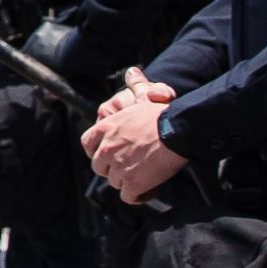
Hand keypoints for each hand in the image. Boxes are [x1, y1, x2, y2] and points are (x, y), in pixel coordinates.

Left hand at [83, 70, 186, 204]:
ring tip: (144, 176)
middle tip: (132, 165)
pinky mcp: (133, 183)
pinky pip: (129, 197)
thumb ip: (136, 85)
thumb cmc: (162, 114)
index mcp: (105, 129)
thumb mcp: (145, 97)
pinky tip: (148, 190)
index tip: (109, 155)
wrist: (179, 132)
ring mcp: (118, 168)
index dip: (97, 151)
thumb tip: (132, 71)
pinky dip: (138, 196)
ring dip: (128, 181)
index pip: (87, 144)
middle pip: (100, 167)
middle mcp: (106, 149)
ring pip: (115, 182)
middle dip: (113, 168)